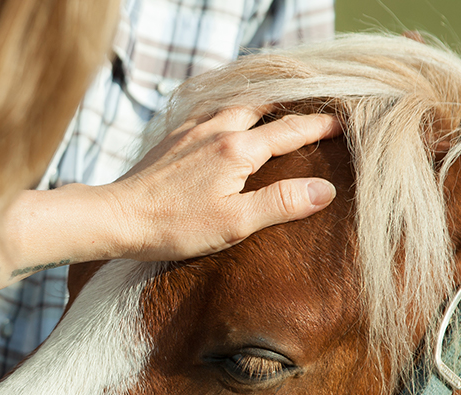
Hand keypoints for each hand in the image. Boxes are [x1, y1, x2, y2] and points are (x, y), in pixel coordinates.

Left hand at [101, 106, 341, 261]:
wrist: (117, 217)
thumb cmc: (175, 225)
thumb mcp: (235, 223)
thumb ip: (281, 203)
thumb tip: (324, 190)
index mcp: (238, 149)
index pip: (291, 130)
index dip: (320, 127)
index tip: (344, 123)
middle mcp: (217, 129)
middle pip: (265, 107)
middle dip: (293, 106)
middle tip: (314, 107)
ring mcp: (192, 130)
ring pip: (236, 104)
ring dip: (261, 103)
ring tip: (278, 107)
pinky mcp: (173, 138)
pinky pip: (210, 111)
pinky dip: (230, 108)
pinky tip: (227, 117)